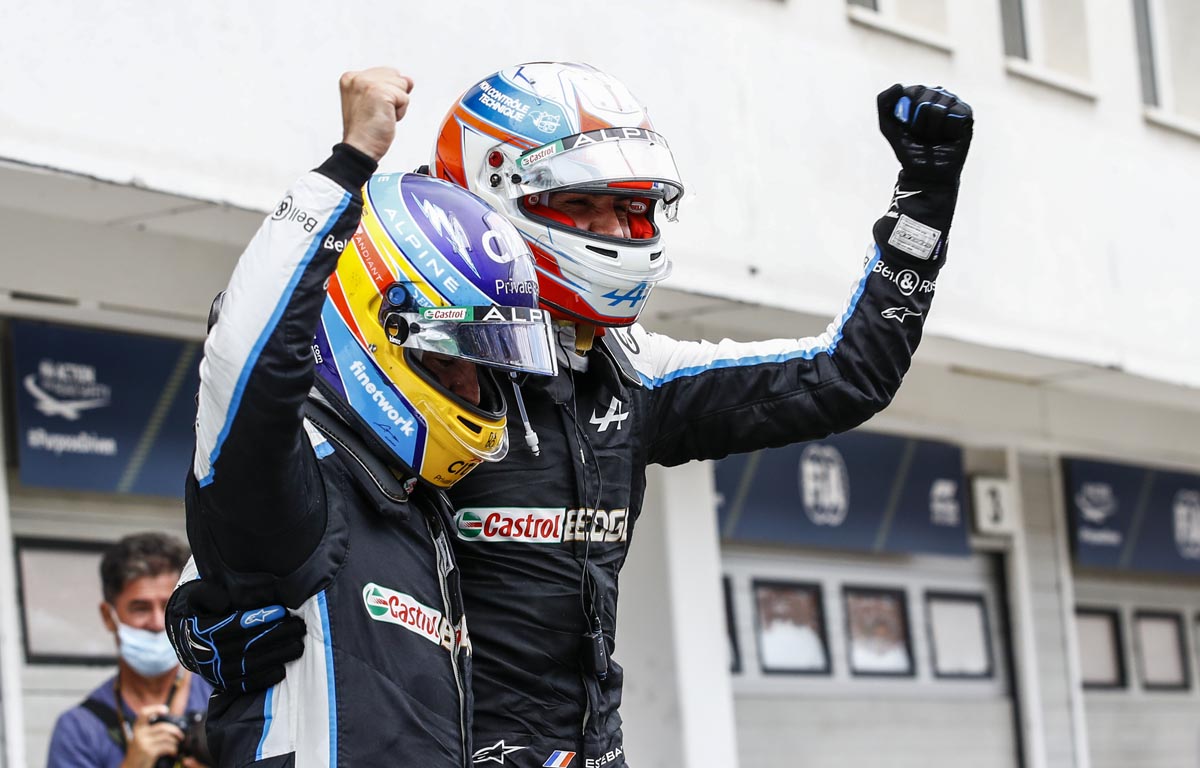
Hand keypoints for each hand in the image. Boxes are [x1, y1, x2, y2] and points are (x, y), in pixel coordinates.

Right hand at [120, 706, 181, 767]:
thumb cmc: (139, 752)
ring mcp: (143, 743)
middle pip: (162, 727)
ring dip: (175, 741)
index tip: (166, 710)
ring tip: (177, 744)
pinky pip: (166, 746)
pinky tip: (173, 752)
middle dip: (175, 730)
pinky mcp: (148, 752)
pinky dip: (173, 749)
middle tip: (180, 735)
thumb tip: (172, 724)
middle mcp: (139, 734)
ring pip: (166, 737)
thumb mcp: (141, 738)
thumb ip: (151, 730)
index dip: (155, 708)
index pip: (143, 713)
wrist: (131, 767)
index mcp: (137, 728)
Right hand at [166, 580, 305, 693]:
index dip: (258, 618)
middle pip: (246, 645)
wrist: (186, 639)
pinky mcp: (222, 684)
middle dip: (276, 635)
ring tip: (298, 645)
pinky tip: (282, 669)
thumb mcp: (196, 595)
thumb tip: (223, 602)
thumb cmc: (200, 610)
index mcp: (200, 631)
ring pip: (249, 665)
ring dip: (276, 656)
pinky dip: (264, 678)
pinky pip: (244, 684)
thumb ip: (206, 594)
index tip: (281, 610)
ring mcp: (214, 672)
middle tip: (299, 626)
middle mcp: (206, 654)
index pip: (233, 625)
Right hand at [339, 67, 413, 161]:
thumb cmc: (365, 131)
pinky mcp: (380, 92)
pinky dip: (400, 112)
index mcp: (351, 78)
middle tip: (377, 112)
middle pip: (395, 77)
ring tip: (381, 116)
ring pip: (402, 86)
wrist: (360, 149)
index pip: (385, 73)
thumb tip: (409, 80)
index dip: (387, 93)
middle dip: (393, 97)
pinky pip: (405, 98)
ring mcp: (368, 83)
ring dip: (397, 105)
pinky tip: (386, 119)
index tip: (373, 108)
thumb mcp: (374, 101)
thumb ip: (388, 85)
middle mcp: (358, 78)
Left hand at [876, 84, 972, 182]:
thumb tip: (899, 85)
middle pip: (925, 99)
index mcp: (919, 94)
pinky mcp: (966, 114)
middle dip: (919, 123)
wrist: (924, 172)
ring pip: (939, 108)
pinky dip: (946, 129)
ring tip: (933, 137)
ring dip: (932, 129)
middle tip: (922, 134)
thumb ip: (883, 101)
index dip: (907, 113)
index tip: (907, 126)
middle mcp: (937, 94)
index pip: (912, 92)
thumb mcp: (887, 125)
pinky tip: (947, 136)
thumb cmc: (907, 148)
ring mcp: (953, 103)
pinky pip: (954, 115)